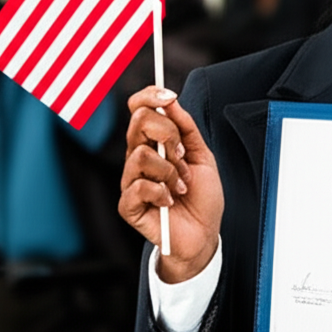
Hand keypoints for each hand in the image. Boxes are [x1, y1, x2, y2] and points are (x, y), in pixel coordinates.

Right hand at [118, 86, 223, 282]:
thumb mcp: (202, 156)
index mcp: (152, 142)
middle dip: (169, 136)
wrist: (203, 234)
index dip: (150, 96)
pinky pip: (138, 186)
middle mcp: (137, 157)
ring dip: (169, 170)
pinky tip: (169, 202)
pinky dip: (161, 192)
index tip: (170, 97)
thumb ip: (187, 129)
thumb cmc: (201, 197)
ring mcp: (130, 180)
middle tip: (183, 157)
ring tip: (180, 186)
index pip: (138, 108)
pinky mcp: (128, 205)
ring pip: (139, 155)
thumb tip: (172, 101)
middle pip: (138, 122)